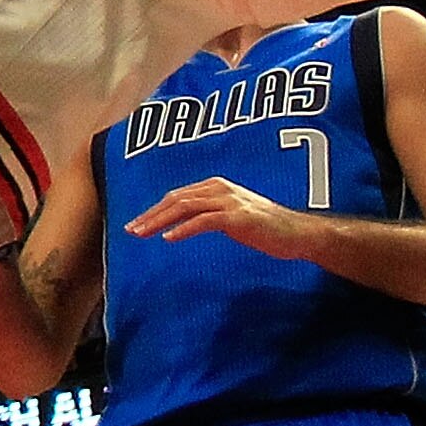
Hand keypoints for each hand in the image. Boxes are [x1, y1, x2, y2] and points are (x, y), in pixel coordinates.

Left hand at [125, 177, 315, 258]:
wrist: (295, 233)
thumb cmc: (264, 227)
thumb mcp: (231, 216)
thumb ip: (209, 214)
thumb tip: (183, 224)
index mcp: (216, 186)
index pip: (177, 196)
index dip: (154, 210)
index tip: (136, 224)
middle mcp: (220, 188)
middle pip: (175, 199)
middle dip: (150, 214)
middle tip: (130, 230)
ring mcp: (229, 201)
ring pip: (184, 207)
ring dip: (159, 221)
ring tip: (142, 234)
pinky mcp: (238, 218)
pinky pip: (203, 221)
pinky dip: (183, 229)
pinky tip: (169, 239)